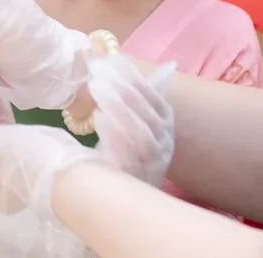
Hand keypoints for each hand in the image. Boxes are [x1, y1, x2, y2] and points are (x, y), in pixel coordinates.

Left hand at [86, 55, 175, 186]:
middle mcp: (164, 141)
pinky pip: (128, 156)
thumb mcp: (134, 121)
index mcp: (165, 123)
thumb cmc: (128, 154)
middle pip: (146, 113)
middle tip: (97, 74)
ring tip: (97, 90)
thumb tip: (140, 61)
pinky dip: (115, 136)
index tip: (111, 60)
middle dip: (123, 90)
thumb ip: (137, 94)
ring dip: (119, 108)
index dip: (134, 78)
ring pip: (141, 133)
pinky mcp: (137, 180)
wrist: (129, 201)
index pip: (153, 96)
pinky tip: (99, 119)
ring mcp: (154, 162)